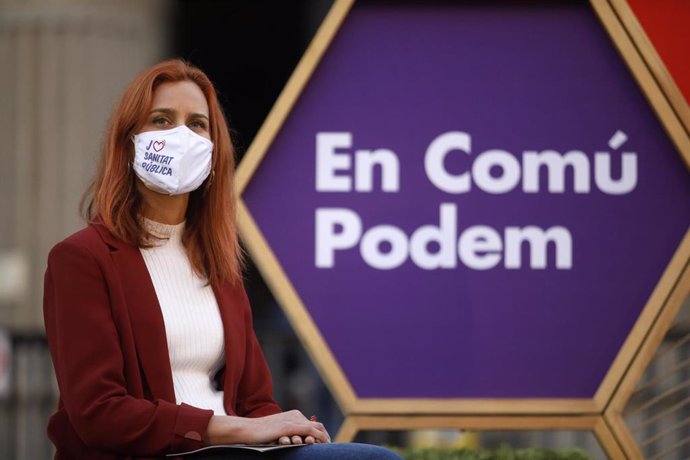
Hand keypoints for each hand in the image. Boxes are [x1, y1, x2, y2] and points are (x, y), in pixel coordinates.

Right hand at [206, 410, 329, 445]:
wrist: (247, 430)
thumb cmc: (260, 434)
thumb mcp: (278, 432)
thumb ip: (289, 434)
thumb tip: (299, 441)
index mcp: (293, 415)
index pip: (313, 424)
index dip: (322, 434)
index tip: (326, 444)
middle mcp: (295, 416)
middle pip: (317, 426)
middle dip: (325, 437)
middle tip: (330, 447)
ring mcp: (292, 420)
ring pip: (315, 429)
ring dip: (323, 439)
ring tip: (327, 447)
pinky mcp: (288, 426)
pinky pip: (309, 431)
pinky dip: (317, 437)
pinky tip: (321, 444)